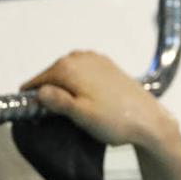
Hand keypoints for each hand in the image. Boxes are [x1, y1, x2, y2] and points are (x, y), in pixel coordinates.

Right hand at [21, 51, 177, 147]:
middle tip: (51, 116)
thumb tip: (39, 92)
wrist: (149, 120)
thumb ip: (58, 102)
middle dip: (49, 93)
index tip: (31, 114)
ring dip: (64, 89)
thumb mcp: (82, 116)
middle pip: (52, 75)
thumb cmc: (115, 122)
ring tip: (70, 111)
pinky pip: (83, 73)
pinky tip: (86, 100)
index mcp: (68, 68)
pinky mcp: (107, 65)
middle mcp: (79, 57)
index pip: (37, 81)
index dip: (31, 98)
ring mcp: (94, 59)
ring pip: (67, 73)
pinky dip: (79, 84)